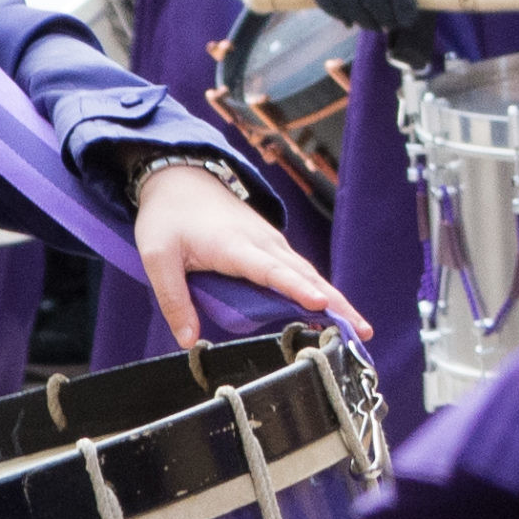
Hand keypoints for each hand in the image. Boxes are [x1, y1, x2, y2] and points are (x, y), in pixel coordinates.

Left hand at [135, 162, 368, 348]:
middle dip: (334, 303)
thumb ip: (173, 298)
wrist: (179, 177)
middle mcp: (261, 243)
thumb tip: (187, 340)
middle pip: (303, 275)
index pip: (270, 270)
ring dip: (335, 300)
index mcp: (234, 245)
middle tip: (361, 332)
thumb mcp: (157, 256)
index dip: (295, 288)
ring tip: (359, 331)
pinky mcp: (272, 247)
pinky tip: (335, 313)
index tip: (321, 303)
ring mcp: (271, 243)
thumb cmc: (168, 216)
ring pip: (308, 274)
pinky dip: (322, 291)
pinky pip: (301, 272)